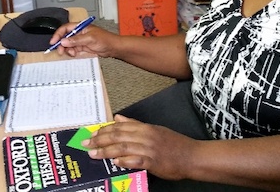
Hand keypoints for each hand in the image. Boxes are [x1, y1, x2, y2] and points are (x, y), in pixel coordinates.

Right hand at [50, 23, 117, 56]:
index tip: (54, 41)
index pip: (65, 28)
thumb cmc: (105, 39)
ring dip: (67, 49)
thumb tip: (64, 41)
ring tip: (72, 53)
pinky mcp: (82, 47)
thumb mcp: (89, 39)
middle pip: (65, 37)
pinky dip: (72, 52)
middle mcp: (79, 33)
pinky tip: (74, 54)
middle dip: (61, 44)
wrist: (113, 48)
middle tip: (60, 50)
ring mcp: (80, 40)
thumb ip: (76, 40)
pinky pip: (73, 49)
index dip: (58, 34)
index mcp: (80, 26)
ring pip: (68, 45)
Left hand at [82, 114, 196, 179]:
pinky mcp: (153, 162)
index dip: (104, 130)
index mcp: (145, 127)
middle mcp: (146, 136)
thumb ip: (135, 124)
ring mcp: (149, 149)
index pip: (120, 126)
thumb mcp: (155, 129)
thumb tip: (118, 117)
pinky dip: (124, 161)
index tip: (92, 134)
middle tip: (86, 144)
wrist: (192, 156)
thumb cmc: (175, 144)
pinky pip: (136, 160)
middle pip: (118, 135)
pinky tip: (115, 162)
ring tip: (94, 154)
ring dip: (106, 150)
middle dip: (100, 140)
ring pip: (123, 147)